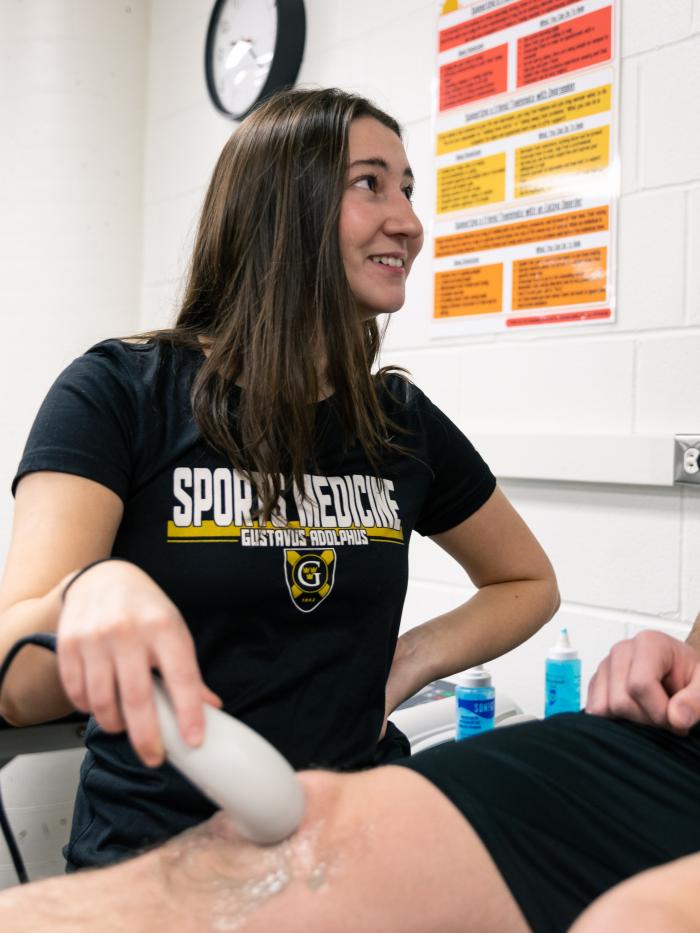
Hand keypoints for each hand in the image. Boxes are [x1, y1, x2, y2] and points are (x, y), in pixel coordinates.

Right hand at [57, 560, 220, 765]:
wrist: (102, 578)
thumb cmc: (143, 608)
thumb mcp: (174, 630)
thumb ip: (188, 671)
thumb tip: (210, 707)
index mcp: (163, 626)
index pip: (181, 676)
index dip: (188, 712)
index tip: (194, 741)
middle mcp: (127, 632)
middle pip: (138, 698)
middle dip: (147, 738)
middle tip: (155, 757)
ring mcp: (94, 638)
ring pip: (103, 702)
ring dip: (116, 725)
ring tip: (125, 727)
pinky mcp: (68, 646)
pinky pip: (78, 693)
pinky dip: (90, 709)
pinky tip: (101, 705)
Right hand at [586, 630, 699, 733]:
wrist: (682, 672)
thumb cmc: (690, 674)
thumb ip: (696, 701)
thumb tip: (676, 717)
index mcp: (648, 643)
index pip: (639, 685)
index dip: (659, 711)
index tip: (676, 719)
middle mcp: (622, 651)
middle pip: (620, 701)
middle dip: (646, 719)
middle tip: (667, 718)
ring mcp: (606, 666)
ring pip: (603, 708)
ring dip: (630, 721)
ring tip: (652, 712)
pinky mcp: (597, 682)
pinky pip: (594, 710)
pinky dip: (615, 719)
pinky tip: (637, 712)